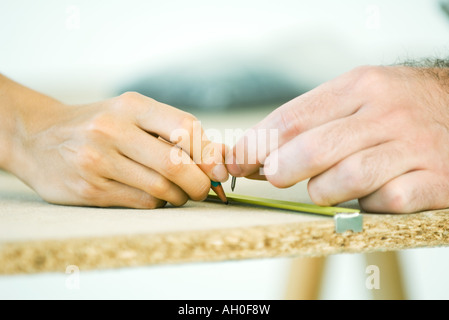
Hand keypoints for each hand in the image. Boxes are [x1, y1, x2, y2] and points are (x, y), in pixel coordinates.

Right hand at [6, 89, 227, 207]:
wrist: (37, 137)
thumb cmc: (97, 125)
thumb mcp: (130, 114)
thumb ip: (172, 131)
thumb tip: (220, 157)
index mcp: (130, 106)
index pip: (184, 126)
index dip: (210, 153)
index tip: (220, 171)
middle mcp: (113, 130)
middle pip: (176, 164)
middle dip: (200, 183)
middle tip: (204, 189)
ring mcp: (98, 161)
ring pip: (161, 188)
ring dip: (180, 196)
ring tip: (179, 192)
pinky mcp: (90, 189)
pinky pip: (142, 202)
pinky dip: (159, 203)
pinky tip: (156, 196)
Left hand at [227, 66, 448, 212]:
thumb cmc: (395, 108)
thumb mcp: (356, 96)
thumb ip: (310, 121)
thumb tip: (255, 152)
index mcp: (359, 86)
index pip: (292, 119)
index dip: (256, 144)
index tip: (234, 161)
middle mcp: (386, 113)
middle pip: (313, 149)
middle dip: (281, 170)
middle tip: (274, 175)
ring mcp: (413, 147)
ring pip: (346, 179)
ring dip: (323, 190)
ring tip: (323, 187)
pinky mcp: (435, 180)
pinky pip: (385, 202)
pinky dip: (366, 205)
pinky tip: (369, 194)